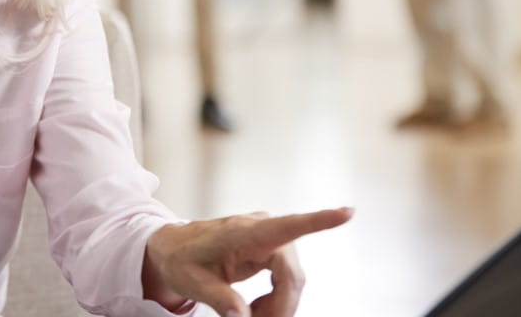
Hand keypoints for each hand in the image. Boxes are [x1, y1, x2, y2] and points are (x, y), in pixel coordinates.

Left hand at [142, 207, 352, 316]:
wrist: (172, 246)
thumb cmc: (180, 260)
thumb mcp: (191, 282)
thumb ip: (218, 299)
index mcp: (242, 233)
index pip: (287, 226)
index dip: (319, 220)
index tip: (348, 212)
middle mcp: (260, 229)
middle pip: (291, 273)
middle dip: (282, 306)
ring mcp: (267, 237)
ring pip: (292, 278)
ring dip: (279, 305)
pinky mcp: (269, 247)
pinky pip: (285, 278)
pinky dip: (276, 299)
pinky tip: (256, 310)